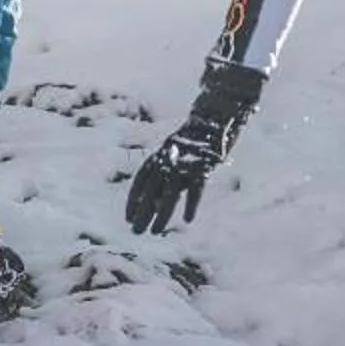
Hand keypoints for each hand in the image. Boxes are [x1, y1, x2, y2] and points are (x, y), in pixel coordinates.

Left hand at [125, 59, 263, 234]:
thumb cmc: (198, 137)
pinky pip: (196, 188)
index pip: (141, 180)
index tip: (127, 218)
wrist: (217, 113)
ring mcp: (186, 162)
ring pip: (170, 193)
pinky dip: (192, 204)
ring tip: (155, 231)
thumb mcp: (179, 154)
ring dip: (161, 214)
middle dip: (142, 212)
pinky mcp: (204, 164)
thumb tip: (157, 200)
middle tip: (135, 232)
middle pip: (151, 190)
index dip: (134, 199)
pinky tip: (188, 220)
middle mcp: (169, 159)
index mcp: (161, 154)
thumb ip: (169, 174)